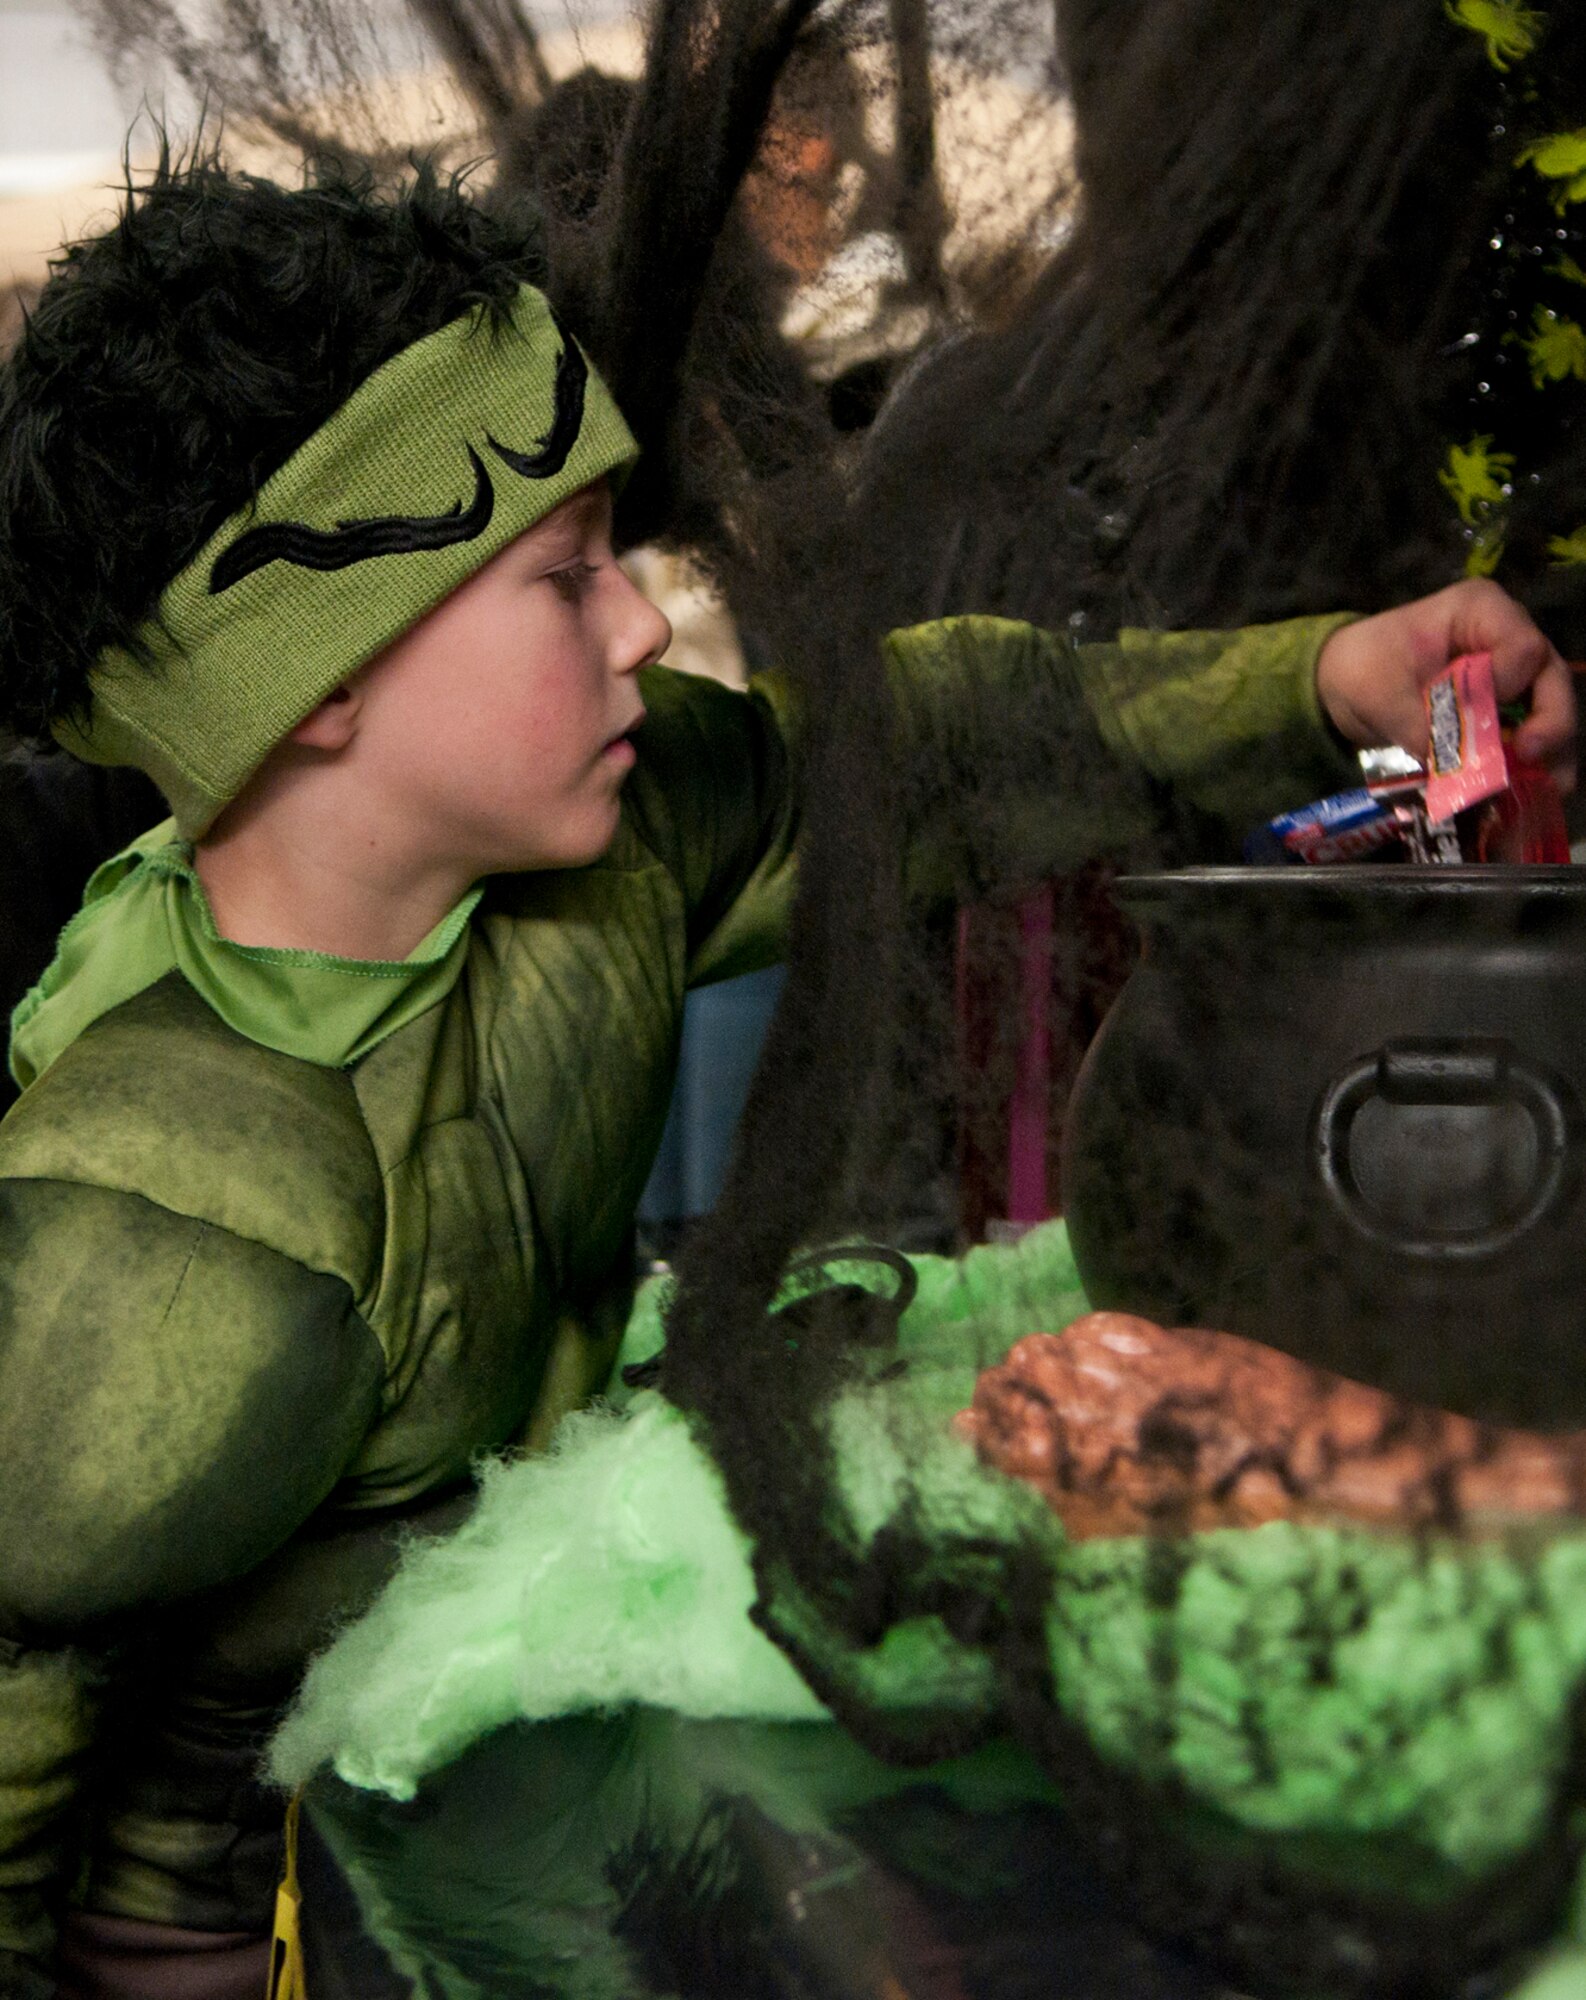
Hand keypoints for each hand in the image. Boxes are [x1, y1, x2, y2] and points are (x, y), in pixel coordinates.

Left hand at [1316, 579, 1576, 792]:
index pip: (1522, 647)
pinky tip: (1536, 796)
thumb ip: (1421, 728)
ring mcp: (1514, 673)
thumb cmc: (1363, 668)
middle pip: (1551, 680)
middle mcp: (1509, 636)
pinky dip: (1533, 767)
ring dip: (1551, 754)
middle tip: (1530, 758)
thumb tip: (1455, 772)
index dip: (1508, 685)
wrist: (1345, 682)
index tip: (1479, 715)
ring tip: (1549, 791)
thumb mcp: (1382, 695)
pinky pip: (1532, 735)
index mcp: (1481, 610)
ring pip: (1551, 711)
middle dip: (1550, 723)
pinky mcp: (1508, 709)